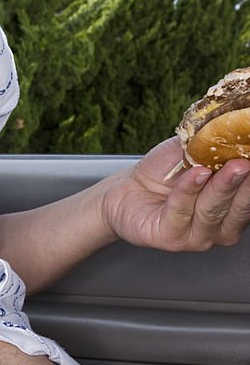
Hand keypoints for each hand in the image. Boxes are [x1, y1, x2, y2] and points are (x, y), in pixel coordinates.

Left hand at [102, 137, 249, 251]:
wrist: (126, 190)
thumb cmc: (164, 172)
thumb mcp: (195, 151)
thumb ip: (216, 144)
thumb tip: (238, 126)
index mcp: (234, 207)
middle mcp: (221, 226)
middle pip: (238, 206)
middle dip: (243, 182)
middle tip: (246, 163)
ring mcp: (198, 237)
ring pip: (212, 210)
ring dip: (220, 186)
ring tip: (227, 165)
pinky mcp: (171, 239)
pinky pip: (181, 213)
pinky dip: (188, 191)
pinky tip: (195, 175)